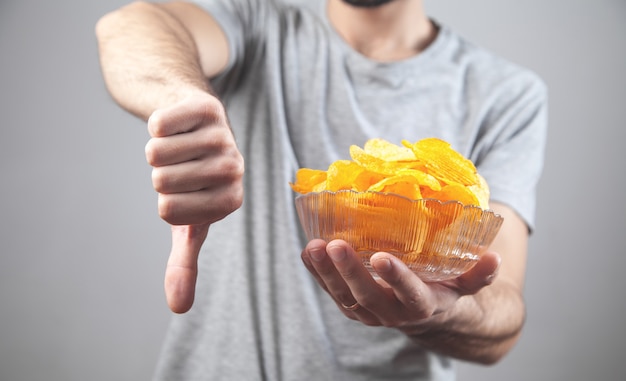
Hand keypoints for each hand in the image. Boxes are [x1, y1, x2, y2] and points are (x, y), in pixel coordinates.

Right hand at [145, 93, 243, 312]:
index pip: (169, 211)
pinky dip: (157, 123)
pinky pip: (160, 123)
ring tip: (179, 145)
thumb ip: (185, 264)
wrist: (193, 126)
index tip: (185, 190)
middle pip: (162, 181)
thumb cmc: (191, 180)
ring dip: (156, 148)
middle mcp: (233, 168)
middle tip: (180, 164)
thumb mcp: (188, 223)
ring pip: (157, 152)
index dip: (164, 200)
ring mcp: (224, 136)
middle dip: (159, 173)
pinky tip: (179, 123)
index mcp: (230, 200)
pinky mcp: (207, 108)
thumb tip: (178, 308)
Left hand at [301, 239, 499, 330]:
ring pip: (344, 297)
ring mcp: (370, 312)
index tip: (383, 257)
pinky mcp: (354, 307)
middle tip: (335, 245)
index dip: (398, 278)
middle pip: (369, 296)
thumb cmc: (449, 292)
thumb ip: (478, 273)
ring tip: (314, 247)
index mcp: (424, 305)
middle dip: (350, 272)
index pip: (411, 294)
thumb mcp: (468, 285)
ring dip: (326, 273)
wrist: (430, 318)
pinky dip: (318, 274)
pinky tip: (308, 251)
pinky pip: (333, 292)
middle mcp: (393, 314)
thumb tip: (495, 256)